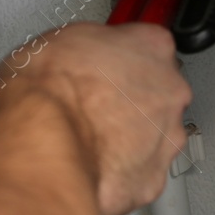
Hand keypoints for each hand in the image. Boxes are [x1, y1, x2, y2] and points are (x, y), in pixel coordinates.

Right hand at [0, 22, 190, 214]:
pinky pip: (142, 172)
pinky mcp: (153, 176)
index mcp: (152, 47)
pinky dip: (122, 171)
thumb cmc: (50, 92)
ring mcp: (166, 135)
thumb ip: (93, 48)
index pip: (150, 47)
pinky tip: (96, 163)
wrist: (45, 142)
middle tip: (98, 108)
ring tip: (93, 140)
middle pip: (160, 93)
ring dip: (130, 138)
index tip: (109, 70)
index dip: (124, 62)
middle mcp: (169, 90)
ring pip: (155, 135)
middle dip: (132, 102)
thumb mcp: (62, 39)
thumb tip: (83, 56)